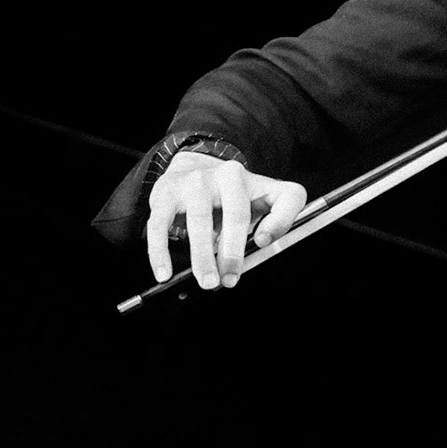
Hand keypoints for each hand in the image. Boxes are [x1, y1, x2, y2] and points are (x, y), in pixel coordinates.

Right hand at [145, 151, 308, 289]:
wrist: (191, 167)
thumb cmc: (233, 194)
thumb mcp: (263, 199)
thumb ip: (276, 219)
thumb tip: (262, 242)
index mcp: (259, 181)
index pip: (286, 197)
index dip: (279, 222)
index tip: (263, 242)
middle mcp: (229, 175)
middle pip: (236, 214)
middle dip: (233, 252)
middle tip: (229, 279)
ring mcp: (196, 182)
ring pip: (199, 221)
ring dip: (203, 256)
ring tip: (207, 280)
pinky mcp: (167, 193)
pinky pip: (161, 225)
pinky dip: (160, 252)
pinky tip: (164, 272)